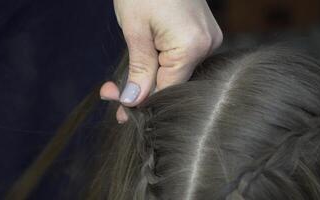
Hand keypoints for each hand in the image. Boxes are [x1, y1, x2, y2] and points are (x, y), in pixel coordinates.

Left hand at [100, 0, 222, 122]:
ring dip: (147, 78)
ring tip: (119, 83)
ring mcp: (208, 39)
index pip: (168, 90)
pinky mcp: (202, 35)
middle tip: (112, 94)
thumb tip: (135, 102)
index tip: (121, 112)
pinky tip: (142, 66)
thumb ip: (139, 70)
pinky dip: (159, 66)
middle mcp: (207, 45)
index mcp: (192, 46)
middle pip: (172, 83)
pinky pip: (179, 60)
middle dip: (141, 90)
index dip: (144, 103)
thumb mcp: (135, 31)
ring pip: (175, 73)